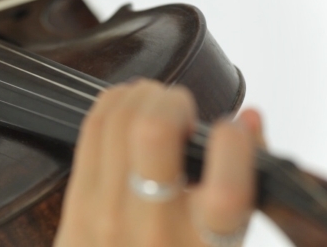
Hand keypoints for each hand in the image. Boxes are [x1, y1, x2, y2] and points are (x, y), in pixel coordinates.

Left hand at [54, 80, 262, 246]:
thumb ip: (245, 182)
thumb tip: (249, 118)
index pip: (226, 190)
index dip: (235, 145)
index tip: (233, 129)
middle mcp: (153, 231)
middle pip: (153, 133)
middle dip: (173, 101)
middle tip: (182, 109)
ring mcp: (107, 214)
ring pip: (118, 120)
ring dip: (142, 96)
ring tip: (155, 102)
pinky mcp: (77, 203)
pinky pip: (92, 131)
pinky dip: (114, 104)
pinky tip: (127, 106)